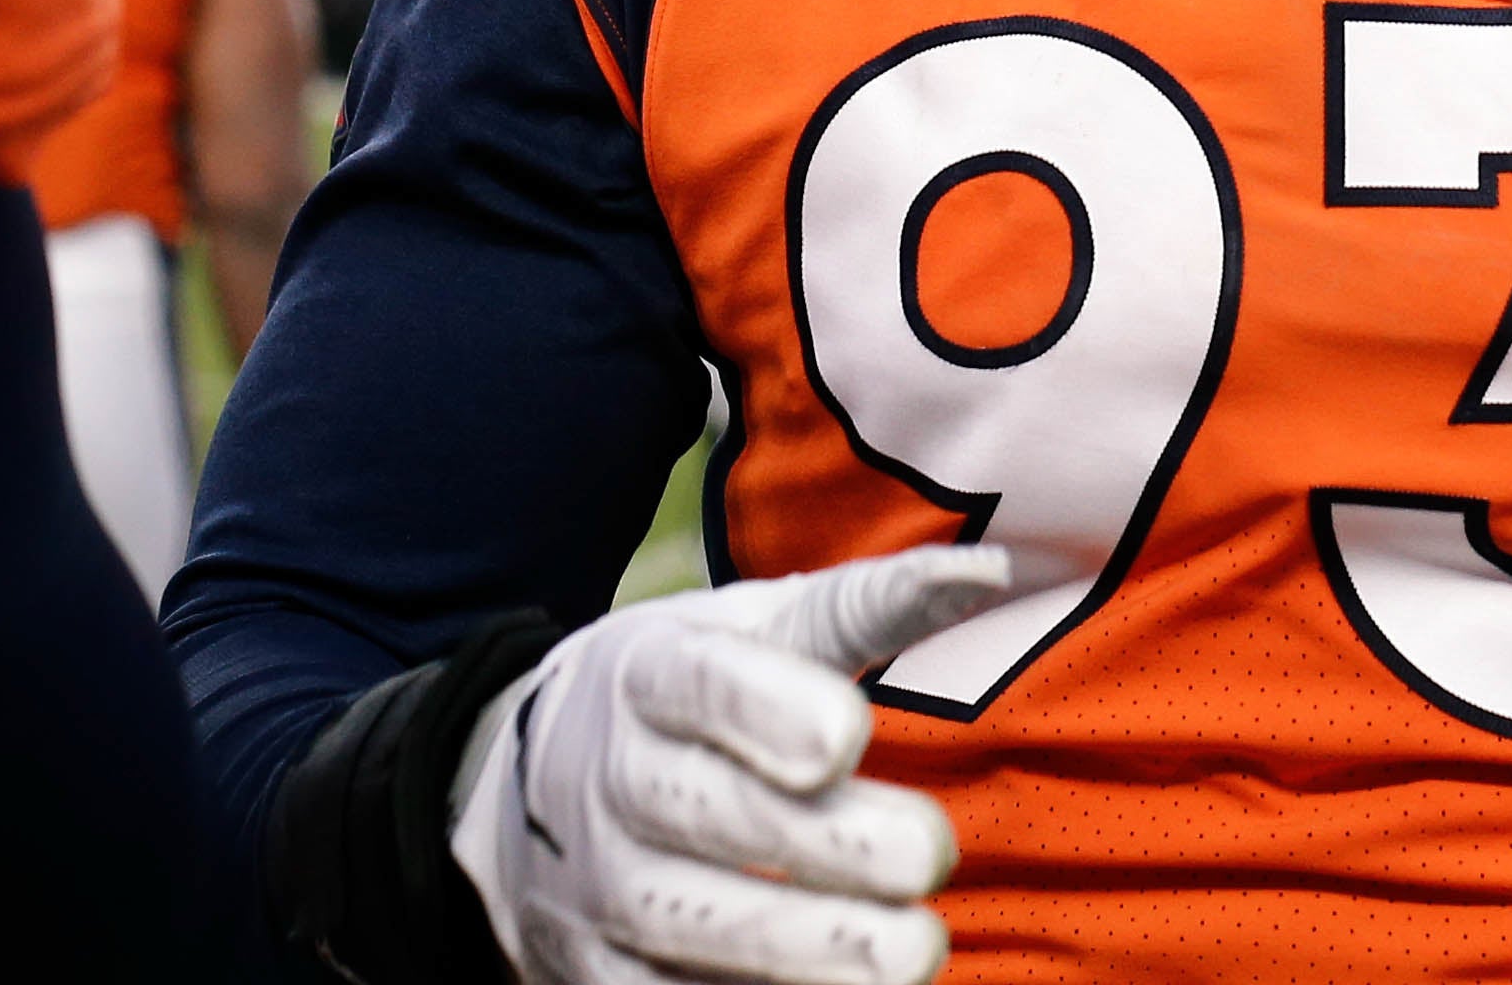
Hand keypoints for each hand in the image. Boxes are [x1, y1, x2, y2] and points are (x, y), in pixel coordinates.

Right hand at [450, 544, 1013, 984]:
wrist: (522, 796)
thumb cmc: (685, 697)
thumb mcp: (748, 630)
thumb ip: (862, 606)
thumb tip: (989, 568)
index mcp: (647, 673)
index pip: (704, 686)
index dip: (770, 711)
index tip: (850, 736)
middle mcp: (611, 779)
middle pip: (710, 812)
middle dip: (822, 844)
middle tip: (930, 855)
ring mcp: (598, 887)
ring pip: (695, 925)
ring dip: (807, 950)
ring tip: (914, 953)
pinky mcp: (599, 976)